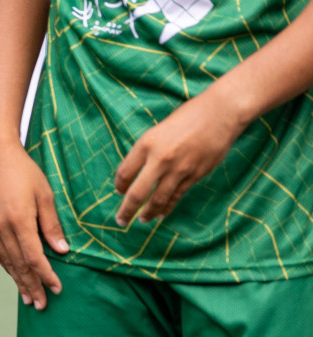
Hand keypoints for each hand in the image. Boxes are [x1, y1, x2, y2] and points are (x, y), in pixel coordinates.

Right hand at [0, 138, 68, 308]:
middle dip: (31, 286)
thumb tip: (61, 250)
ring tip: (28, 297)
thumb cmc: (23, 170)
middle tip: (42, 305)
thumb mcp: (44, 194)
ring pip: (5, 260)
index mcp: (19, 220)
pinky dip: (6, 265)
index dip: (46, 276)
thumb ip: (51, 224)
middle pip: (18, 264)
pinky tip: (13, 272)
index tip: (57, 288)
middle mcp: (2, 227)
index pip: (34, 257)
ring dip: (17, 280)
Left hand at [114, 88, 245, 226]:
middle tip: (120, 221)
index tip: (118, 192)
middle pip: (138, 192)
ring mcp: (179, 170)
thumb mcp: (157, 130)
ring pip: (159, 199)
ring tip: (141, 221)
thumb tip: (136, 172)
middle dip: (127, 210)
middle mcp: (160, 159)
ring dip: (148, 213)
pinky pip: (177, 196)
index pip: (124, 172)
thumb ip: (147, 151)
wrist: (218, 115)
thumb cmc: (186, 117)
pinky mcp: (195, 176)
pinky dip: (167, 207)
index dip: (119, 185)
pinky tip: (161, 214)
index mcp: (145, 144)